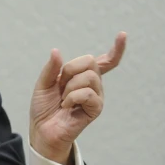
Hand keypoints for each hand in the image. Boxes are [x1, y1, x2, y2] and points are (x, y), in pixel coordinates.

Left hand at [29, 32, 126, 164]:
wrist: (42, 129)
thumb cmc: (44, 108)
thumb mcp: (43, 84)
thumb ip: (51, 68)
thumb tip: (57, 51)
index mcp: (82, 76)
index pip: (104, 61)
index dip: (115, 49)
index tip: (123, 35)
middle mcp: (93, 84)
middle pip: (90, 62)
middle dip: (70, 70)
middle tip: (60, 86)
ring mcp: (96, 96)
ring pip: (89, 77)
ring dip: (69, 87)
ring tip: (63, 100)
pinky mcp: (96, 108)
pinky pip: (88, 93)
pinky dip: (73, 97)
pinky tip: (67, 106)